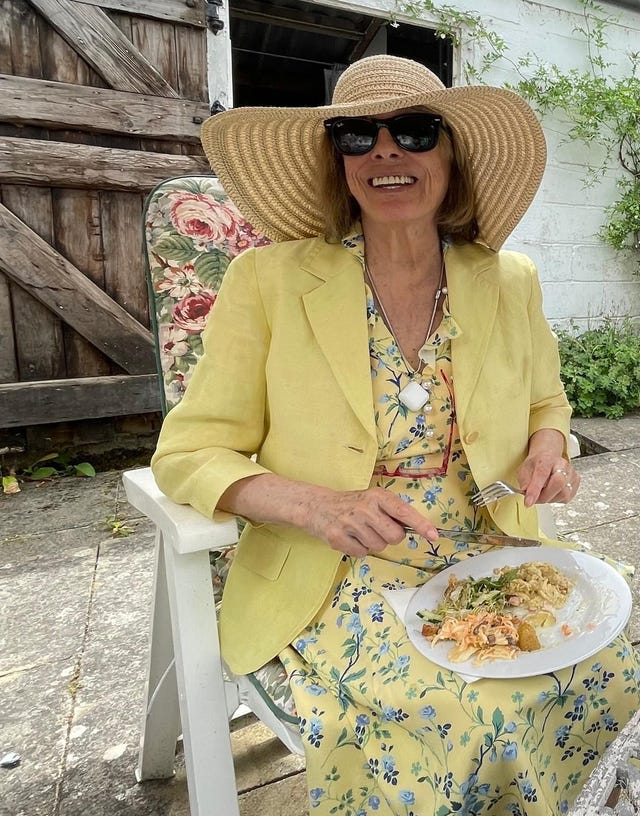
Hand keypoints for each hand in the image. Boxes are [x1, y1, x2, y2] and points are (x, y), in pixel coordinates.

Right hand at [304, 486, 438, 556]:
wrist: (317, 506)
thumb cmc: (352, 503)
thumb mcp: (372, 499)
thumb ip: (392, 511)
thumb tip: (418, 528)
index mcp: (377, 496)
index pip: (403, 511)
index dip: (420, 524)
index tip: (434, 535)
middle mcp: (365, 508)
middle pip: (395, 536)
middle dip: (390, 536)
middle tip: (377, 527)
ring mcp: (350, 523)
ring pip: (379, 547)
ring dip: (373, 543)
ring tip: (360, 530)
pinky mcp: (338, 538)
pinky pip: (362, 553)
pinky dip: (359, 549)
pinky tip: (350, 537)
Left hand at [517, 451, 579, 506]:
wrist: (548, 458)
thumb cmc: (537, 464)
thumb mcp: (524, 470)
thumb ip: (524, 481)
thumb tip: (525, 492)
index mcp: (546, 459)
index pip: (541, 474)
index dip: (534, 490)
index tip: (528, 502)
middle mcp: (562, 465)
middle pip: (558, 483)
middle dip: (544, 496)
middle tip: (534, 499)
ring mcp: (571, 473)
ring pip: (564, 494)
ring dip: (549, 499)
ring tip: (541, 493)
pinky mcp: (576, 482)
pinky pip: (567, 498)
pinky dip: (556, 499)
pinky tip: (550, 493)